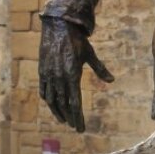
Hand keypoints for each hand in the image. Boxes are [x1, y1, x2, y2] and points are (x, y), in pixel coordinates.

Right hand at [39, 16, 113, 132]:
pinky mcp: (42, 70)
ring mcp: (49, 74)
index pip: (75, 103)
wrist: (59, 25)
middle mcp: (59, 78)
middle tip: (74, 126)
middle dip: (69, 117)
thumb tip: (112, 80)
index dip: (78, 117)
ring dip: (57, 111)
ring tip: (63, 120)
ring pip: (52, 99)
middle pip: (64, 104)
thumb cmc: (77, 40)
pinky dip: (48, 99)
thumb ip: (100, 69)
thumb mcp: (90, 55)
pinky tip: (51, 104)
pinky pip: (44, 89)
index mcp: (72, 75)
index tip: (81, 128)